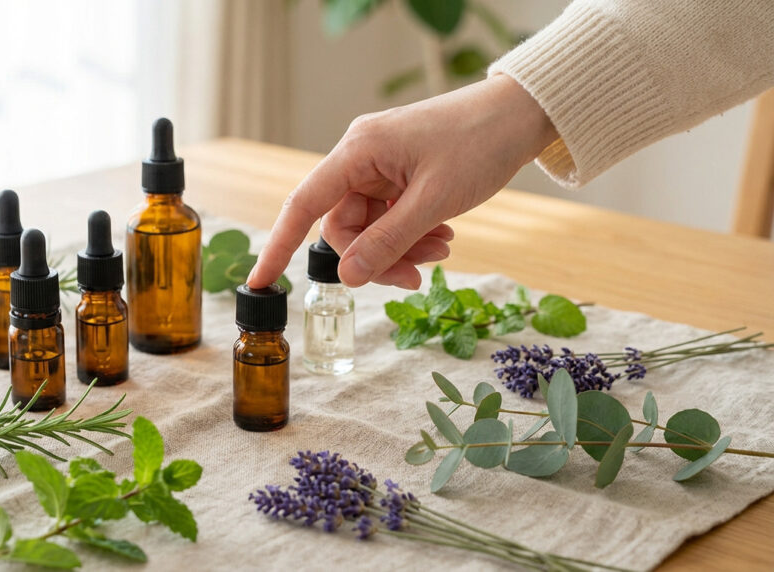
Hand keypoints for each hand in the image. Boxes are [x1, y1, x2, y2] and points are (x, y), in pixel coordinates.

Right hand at [247, 74, 556, 289]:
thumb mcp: (434, 201)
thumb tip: (346, 277)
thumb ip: (388, 241)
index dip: (278, 244)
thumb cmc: (479, 144)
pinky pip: (390, 215)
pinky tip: (442, 236)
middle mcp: (361, 155)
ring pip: (371, 225)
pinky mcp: (399, 172)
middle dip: (377, 255)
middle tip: (418, 275)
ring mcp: (380, 164)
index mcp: (358, 151)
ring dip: (401, 247)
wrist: (520, 114)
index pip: (303, 205)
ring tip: (442, 249)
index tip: (259, 280)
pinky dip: (412, 233)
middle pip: (345, 225)